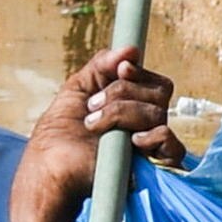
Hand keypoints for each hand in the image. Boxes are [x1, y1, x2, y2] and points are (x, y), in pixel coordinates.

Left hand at [9, 42, 180, 221]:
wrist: (50, 172)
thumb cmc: (57, 138)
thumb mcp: (75, 92)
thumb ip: (101, 66)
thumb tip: (130, 49)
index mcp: (131, 106)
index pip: (154, 81)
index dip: (139, 71)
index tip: (119, 70)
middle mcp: (144, 123)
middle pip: (160, 90)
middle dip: (123, 92)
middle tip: (93, 107)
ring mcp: (149, 145)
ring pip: (158, 112)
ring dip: (122, 113)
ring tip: (93, 127)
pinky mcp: (153, 167)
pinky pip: (171, 142)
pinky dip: (152, 136)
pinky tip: (130, 142)